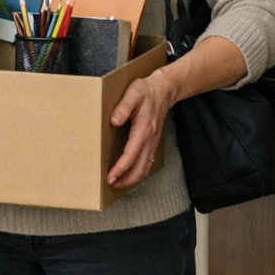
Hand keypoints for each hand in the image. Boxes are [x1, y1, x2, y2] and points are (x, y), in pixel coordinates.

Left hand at [107, 70, 172, 188]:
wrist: (163, 90)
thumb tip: (114, 121)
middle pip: (141, 167)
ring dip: (132, 178)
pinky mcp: (152, 142)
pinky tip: (127, 173)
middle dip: (126, 179)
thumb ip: (123, 106)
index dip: (121, 167)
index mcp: (144, 128)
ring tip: (117, 182)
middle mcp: (150, 139)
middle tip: (110, 184)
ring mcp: (153, 142)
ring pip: (145, 167)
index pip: (132, 154)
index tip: (110, 176)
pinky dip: (137, 171)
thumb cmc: (146, 91)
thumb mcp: (133, 93)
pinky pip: (146, 162)